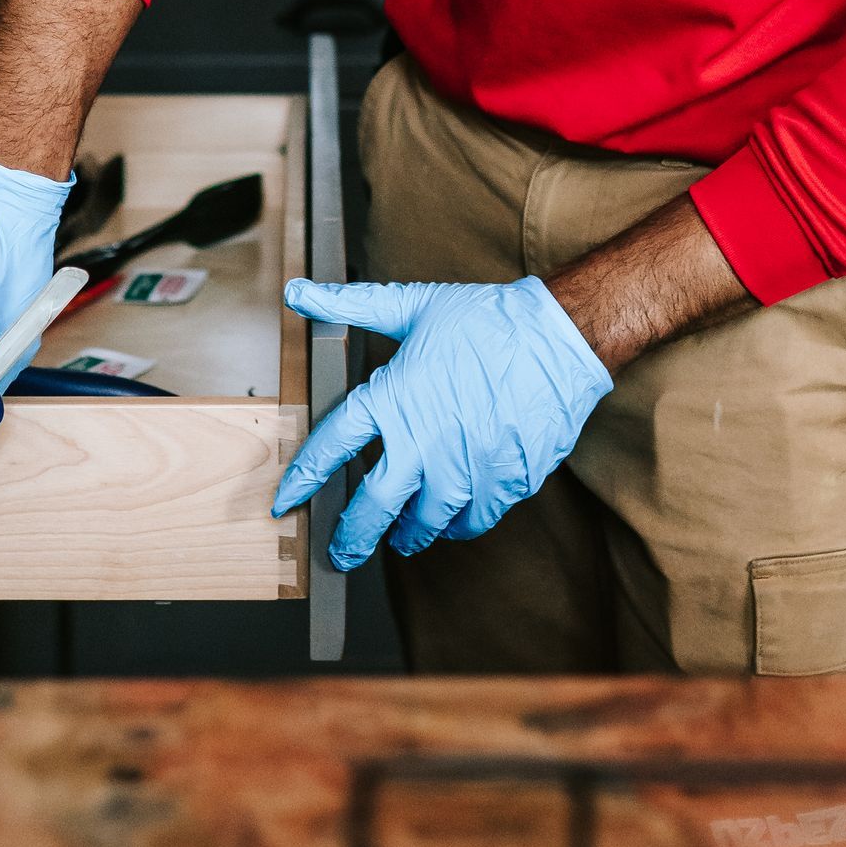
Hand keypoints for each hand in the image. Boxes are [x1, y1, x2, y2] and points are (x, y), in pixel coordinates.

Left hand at [270, 277, 611, 572]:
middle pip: (373, 507)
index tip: (287, 500)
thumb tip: (297, 291)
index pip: (332, 447)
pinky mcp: (505, 482)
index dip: (304, 478)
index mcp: (394, 398)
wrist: (558, 337)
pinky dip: (458, 525)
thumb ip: (350, 305)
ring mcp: (467, 468)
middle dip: (351, 537)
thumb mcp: (413, 305)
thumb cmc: (485, 320)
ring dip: (409, 533)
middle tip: (340, 555)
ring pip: (426, 523)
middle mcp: (425, 441)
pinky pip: (473, 520)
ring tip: (402, 536)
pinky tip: (452, 519)